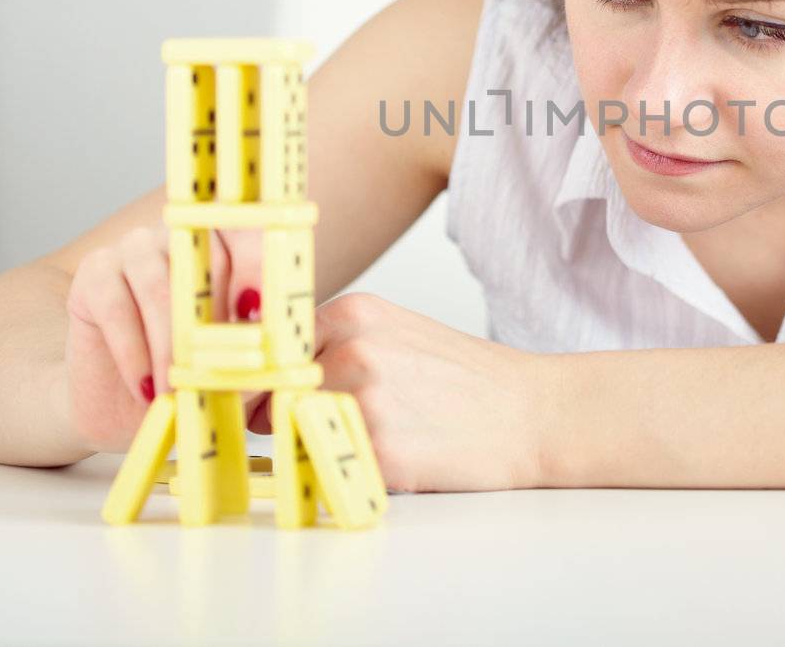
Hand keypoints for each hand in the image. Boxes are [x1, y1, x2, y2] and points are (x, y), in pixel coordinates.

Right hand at [63, 223, 264, 452]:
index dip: (255, 266)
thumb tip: (274, 358)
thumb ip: (257, 357)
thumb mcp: (235, 371)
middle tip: (220, 368)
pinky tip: (145, 388)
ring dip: (172, 345)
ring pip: (159, 287)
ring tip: (179, 391)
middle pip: (203, 260)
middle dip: (214, 320)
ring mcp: (136, 248)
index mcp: (229, 244)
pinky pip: (116, 307)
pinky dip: (134, 353)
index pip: (249, 233)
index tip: (256, 313)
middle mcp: (182, 236)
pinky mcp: (95, 272)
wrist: (126, 406)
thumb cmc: (193, 377)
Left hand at [246, 292, 558, 492]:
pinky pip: (330, 466)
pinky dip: (344, 470)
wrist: (533, 412)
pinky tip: (386, 460)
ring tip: (366, 441)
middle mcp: (354, 350)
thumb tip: (264, 381)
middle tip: (298, 433)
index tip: (250, 402)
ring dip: (312, 444)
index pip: (272, 348)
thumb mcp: (398, 334)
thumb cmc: (468, 379)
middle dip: (277, 417)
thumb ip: (334, 345)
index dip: (260, 381)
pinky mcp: (379, 452)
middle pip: (274, 392)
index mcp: (356, 313)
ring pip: (296, 431)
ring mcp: (365, 401)